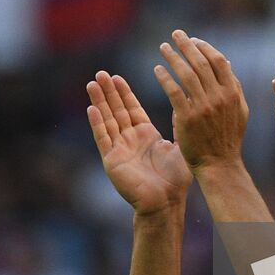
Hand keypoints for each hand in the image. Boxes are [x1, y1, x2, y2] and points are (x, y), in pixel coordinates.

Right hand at [87, 71, 192, 215]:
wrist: (167, 202)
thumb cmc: (176, 179)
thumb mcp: (179, 146)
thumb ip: (178, 125)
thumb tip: (182, 105)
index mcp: (146, 135)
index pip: (131, 109)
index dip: (124, 93)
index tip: (116, 76)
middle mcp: (130, 140)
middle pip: (116, 110)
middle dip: (109, 92)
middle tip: (100, 73)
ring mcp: (119, 149)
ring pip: (107, 120)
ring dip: (100, 102)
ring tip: (92, 83)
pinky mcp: (112, 161)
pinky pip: (103, 138)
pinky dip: (97, 124)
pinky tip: (92, 108)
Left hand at [154, 31, 248, 170]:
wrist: (219, 165)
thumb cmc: (227, 138)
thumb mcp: (239, 111)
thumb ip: (233, 86)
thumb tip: (226, 61)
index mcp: (232, 93)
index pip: (218, 61)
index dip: (205, 47)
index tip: (193, 40)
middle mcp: (219, 97)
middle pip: (200, 63)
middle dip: (187, 45)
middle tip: (176, 34)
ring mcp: (203, 107)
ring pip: (186, 74)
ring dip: (173, 57)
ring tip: (163, 47)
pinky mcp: (187, 117)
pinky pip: (174, 91)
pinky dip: (165, 77)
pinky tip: (158, 69)